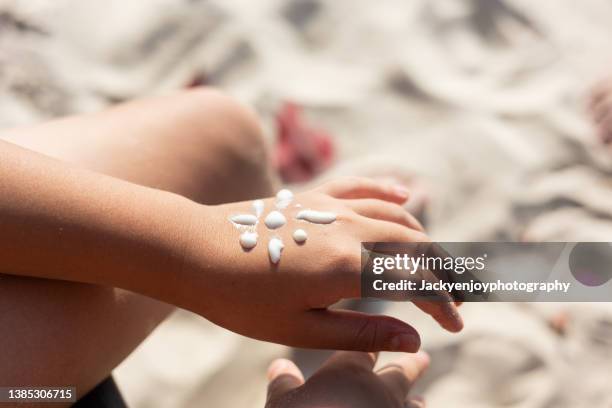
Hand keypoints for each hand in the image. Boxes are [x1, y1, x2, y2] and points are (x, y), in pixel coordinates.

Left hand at [180, 177, 462, 352]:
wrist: (193, 251)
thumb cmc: (240, 298)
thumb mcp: (300, 329)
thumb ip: (361, 332)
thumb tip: (414, 338)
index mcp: (346, 266)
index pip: (415, 281)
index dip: (442, 303)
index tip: (455, 324)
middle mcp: (346, 228)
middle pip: (415, 244)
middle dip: (444, 271)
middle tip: (458, 296)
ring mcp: (330, 207)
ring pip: (395, 217)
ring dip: (424, 240)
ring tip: (436, 264)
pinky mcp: (313, 198)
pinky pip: (361, 187)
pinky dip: (389, 193)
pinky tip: (407, 196)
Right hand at [265, 351, 428, 407]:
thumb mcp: (281, 404)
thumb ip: (283, 383)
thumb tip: (279, 365)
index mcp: (349, 374)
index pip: (363, 351)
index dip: (370, 347)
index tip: (377, 343)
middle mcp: (379, 393)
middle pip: (399, 374)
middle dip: (410, 365)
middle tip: (423, 357)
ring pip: (412, 407)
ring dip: (416, 404)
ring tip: (422, 400)